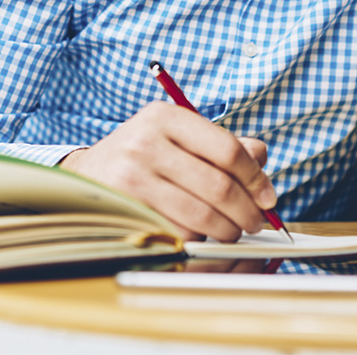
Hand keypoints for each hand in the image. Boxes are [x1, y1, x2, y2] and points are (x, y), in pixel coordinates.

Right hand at [58, 101, 275, 241]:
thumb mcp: (179, 135)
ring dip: (226, 230)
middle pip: (218, 186)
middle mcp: (145, 142)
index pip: (227, 149)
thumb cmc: (144, 154)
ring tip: (231, 230)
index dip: (255, 177)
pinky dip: (199, 240)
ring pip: (200, 215)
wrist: (89, 173)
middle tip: (256, 222)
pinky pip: (177, 233)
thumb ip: (223, 143)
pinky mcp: (126, 209)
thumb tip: (262, 158)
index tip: (268, 197)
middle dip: (247, 211)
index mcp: (166, 117)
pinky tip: (201, 235)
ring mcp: (132, 177)